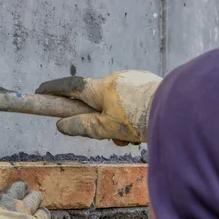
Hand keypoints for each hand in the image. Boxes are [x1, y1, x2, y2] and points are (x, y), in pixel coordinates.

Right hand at [35, 70, 161, 145]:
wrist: (178, 110)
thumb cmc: (138, 119)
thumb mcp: (105, 128)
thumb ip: (82, 126)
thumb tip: (61, 125)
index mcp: (100, 88)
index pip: (70, 86)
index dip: (54, 89)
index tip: (40, 91)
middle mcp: (115, 79)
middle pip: (96, 101)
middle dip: (99, 120)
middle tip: (110, 137)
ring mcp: (134, 81)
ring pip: (116, 105)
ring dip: (119, 123)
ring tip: (132, 139)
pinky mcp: (149, 85)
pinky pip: (132, 102)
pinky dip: (133, 117)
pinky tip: (145, 130)